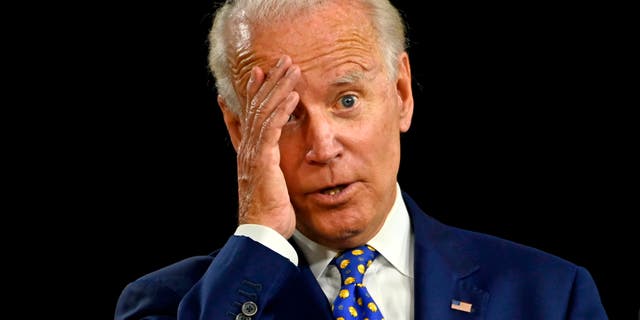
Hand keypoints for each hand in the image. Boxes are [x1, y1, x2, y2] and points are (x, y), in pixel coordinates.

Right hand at [236, 55, 300, 237]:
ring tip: (292, 69)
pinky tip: (293, 96)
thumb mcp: (268, 184)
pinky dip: (282, 110)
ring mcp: (253, 153)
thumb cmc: (269, 212)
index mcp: (248, 152)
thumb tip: (275, 159)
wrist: (262, 232)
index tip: (258, 72)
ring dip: (278, 88)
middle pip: (256, 106)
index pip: (248, 115)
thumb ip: (270, 167)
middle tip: (281, 60)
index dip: (252, 92)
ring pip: (264, 112)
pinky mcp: (263, 160)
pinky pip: (273, 128)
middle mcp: (247, 148)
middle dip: (269, 81)